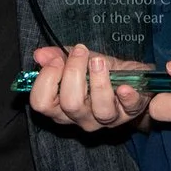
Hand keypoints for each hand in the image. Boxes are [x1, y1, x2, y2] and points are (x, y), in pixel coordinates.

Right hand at [26, 44, 151, 132]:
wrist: (129, 77)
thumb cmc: (98, 71)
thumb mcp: (77, 61)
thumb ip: (56, 57)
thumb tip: (40, 54)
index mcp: (61, 107)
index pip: (42, 103)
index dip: (45, 80)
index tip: (56, 59)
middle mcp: (82, 118)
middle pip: (70, 105)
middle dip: (73, 73)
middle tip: (80, 52)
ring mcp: (106, 119)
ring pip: (100, 109)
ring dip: (99, 82)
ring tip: (99, 61)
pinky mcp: (130, 112)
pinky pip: (128, 108)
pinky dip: (127, 97)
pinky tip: (125, 86)